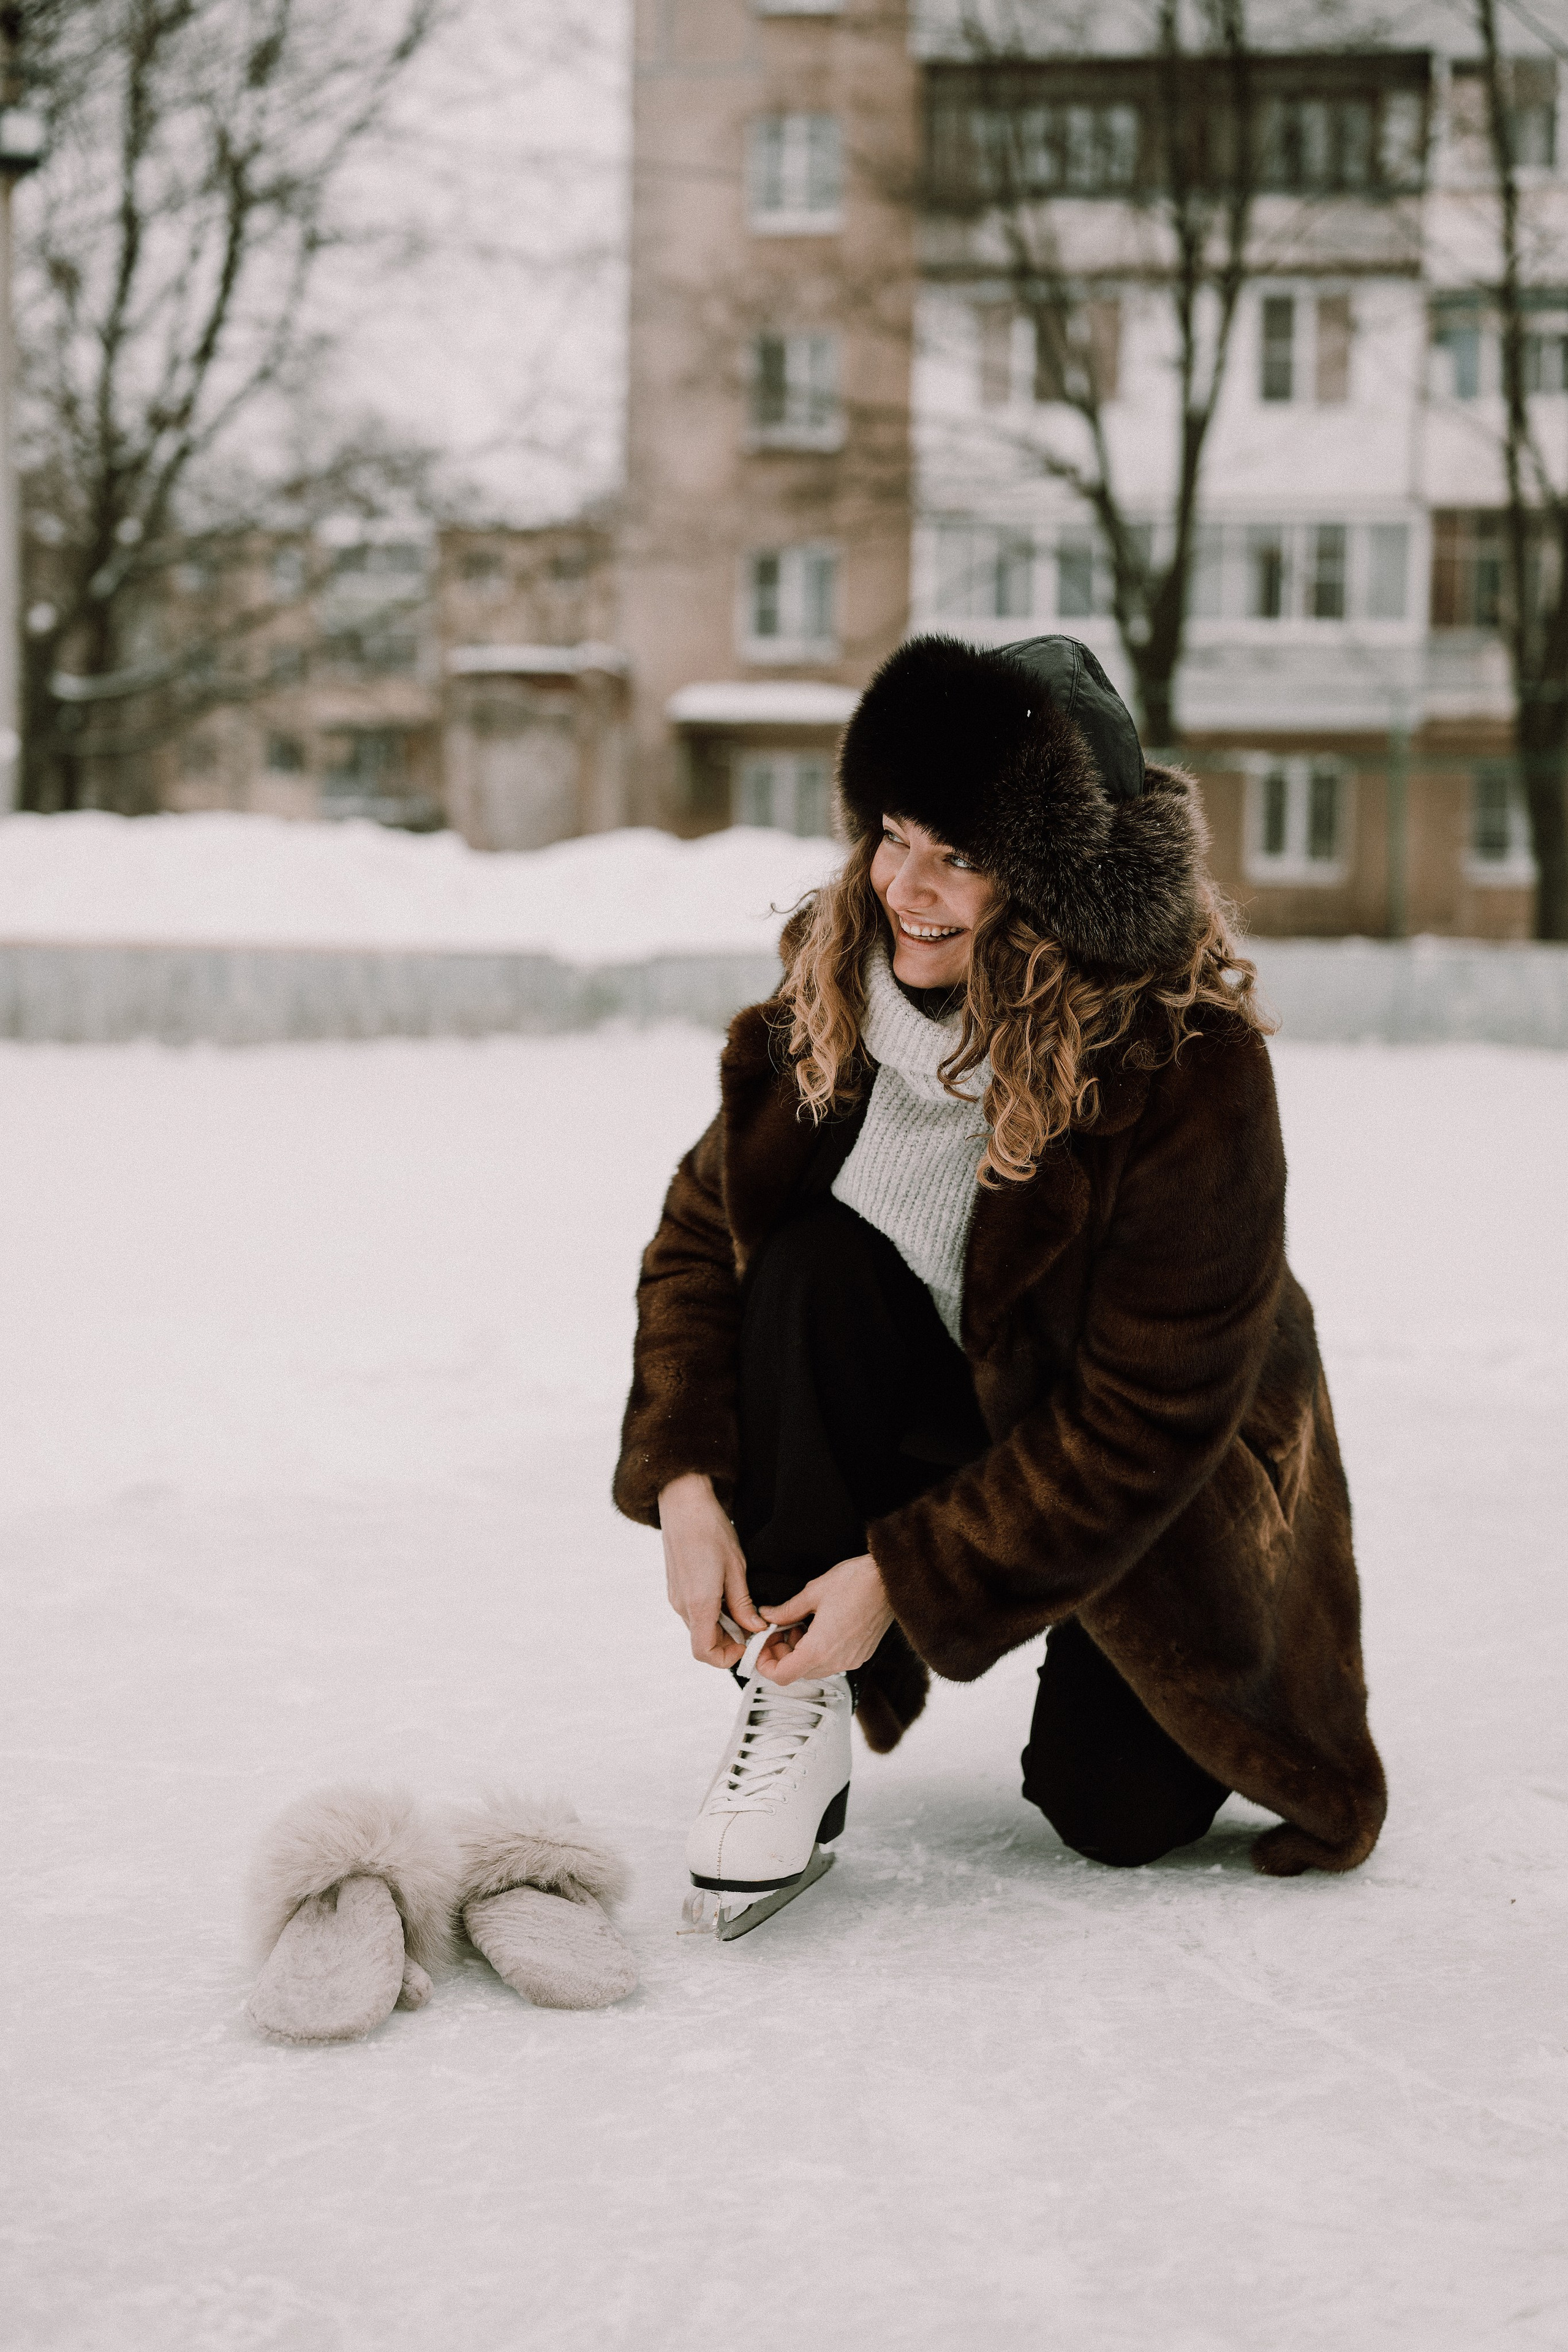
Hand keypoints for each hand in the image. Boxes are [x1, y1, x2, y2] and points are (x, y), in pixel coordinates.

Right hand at [658, 1472, 764, 1669]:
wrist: (683, 1502)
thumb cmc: (710, 1530)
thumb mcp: (736, 1568)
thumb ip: (743, 1604)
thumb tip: (755, 1629)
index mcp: (698, 1604)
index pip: (704, 1653)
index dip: (727, 1657)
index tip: (747, 1642)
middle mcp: (682, 1606)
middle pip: (703, 1642)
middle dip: (728, 1641)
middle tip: (752, 1624)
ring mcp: (676, 1597)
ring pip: (699, 1628)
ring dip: (721, 1626)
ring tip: (741, 1605)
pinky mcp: (676, 1588)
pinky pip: (693, 1612)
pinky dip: (711, 1613)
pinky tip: (726, 1593)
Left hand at [757, 1554, 894, 1683]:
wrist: (890, 1580)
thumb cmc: (855, 1582)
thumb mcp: (812, 1593)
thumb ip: (786, 1611)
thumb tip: (767, 1616)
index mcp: (819, 1650)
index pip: (782, 1676)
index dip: (765, 1665)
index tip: (762, 1647)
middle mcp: (836, 1662)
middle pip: (797, 1673)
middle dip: (782, 1654)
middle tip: (779, 1630)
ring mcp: (851, 1660)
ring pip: (814, 1669)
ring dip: (800, 1652)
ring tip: (800, 1624)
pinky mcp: (860, 1655)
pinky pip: (831, 1662)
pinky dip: (818, 1651)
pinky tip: (818, 1627)